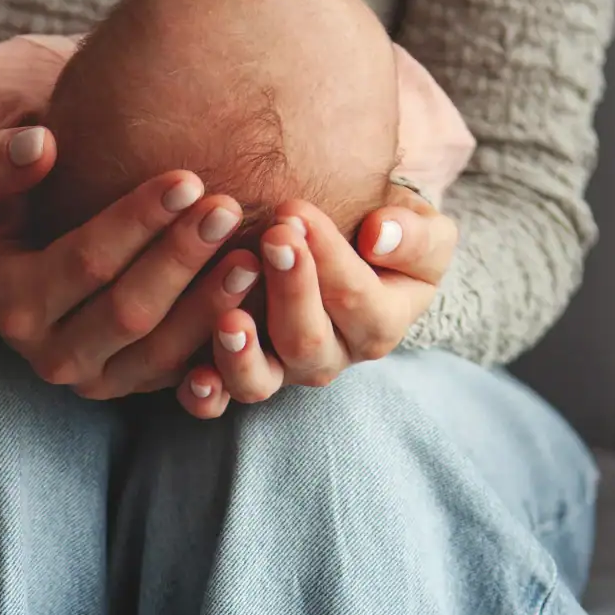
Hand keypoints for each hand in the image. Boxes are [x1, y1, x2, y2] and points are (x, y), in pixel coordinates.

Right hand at [0, 126, 254, 398]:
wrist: (0, 257)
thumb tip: (42, 144)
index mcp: (12, 306)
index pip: (85, 264)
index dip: (137, 223)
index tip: (187, 179)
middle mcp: (52, 356)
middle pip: (129, 313)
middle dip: (181, 260)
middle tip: (230, 208)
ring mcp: (96, 378)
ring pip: (161, 352)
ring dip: (210, 305)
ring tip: (255, 256)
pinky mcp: (132, 384)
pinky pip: (182, 372)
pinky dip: (219, 339)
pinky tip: (256, 298)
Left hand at [174, 195, 458, 419]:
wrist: (347, 242)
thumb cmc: (382, 232)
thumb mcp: (422, 230)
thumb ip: (417, 237)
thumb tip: (378, 236)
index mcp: (380, 323)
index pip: (359, 299)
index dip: (328, 259)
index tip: (296, 213)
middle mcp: (331, 356)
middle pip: (309, 340)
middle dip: (289, 289)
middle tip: (270, 236)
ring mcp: (281, 371)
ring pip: (262, 381)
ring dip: (242, 354)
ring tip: (229, 319)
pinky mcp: (238, 377)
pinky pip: (220, 402)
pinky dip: (206, 394)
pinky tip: (192, 376)